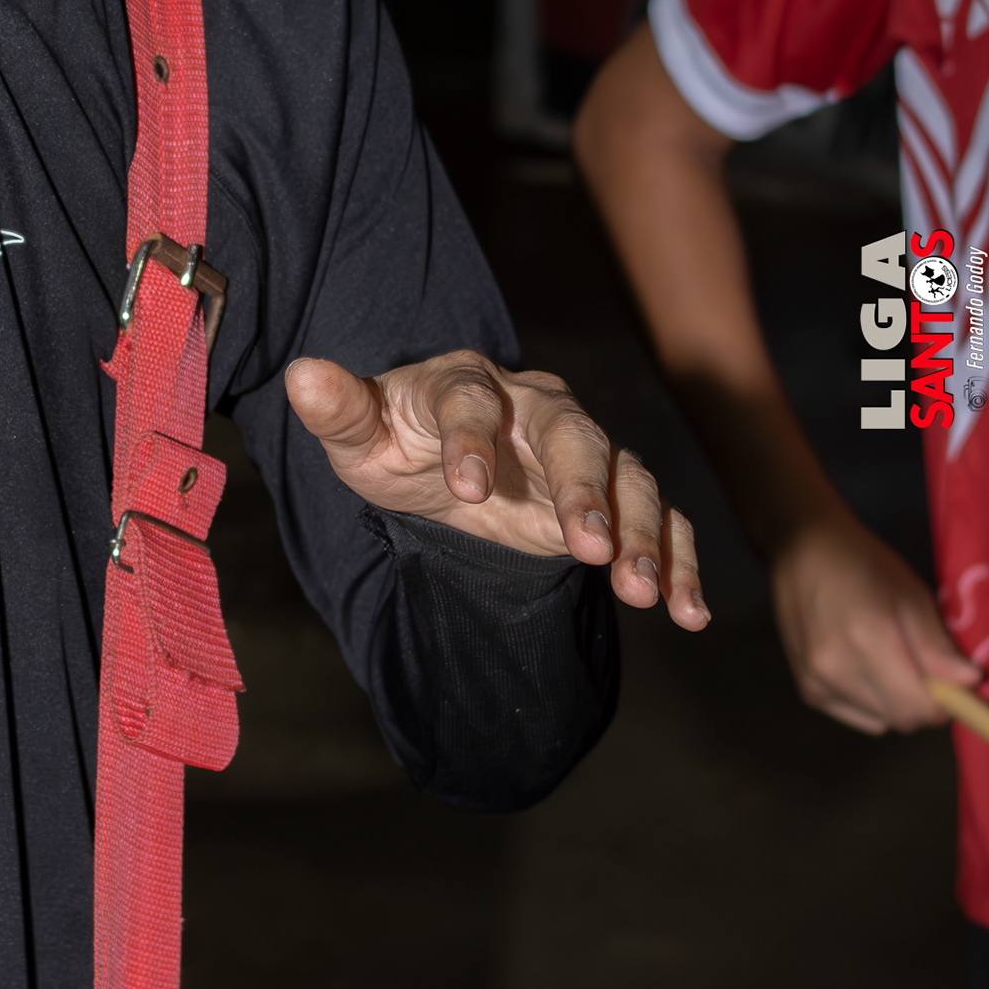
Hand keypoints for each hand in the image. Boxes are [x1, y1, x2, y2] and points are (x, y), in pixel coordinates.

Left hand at [285, 350, 707, 627]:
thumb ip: (337, 411)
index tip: (464, 493)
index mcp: (469, 383)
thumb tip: (301, 375)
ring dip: (643, 535)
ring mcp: (585, 450)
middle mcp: (538, 407)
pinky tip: (687, 613)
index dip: (471, 442)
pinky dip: (679, 562)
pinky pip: (663, 520)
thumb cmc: (398, 443)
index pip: (474, 401)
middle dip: (585, 490)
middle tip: (590, 550)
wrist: (444, 468)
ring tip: (644, 595)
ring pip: (629, 479)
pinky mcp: (615, 496)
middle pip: (573, 435)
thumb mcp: (360, 437)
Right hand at [770, 510, 982, 731]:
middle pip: (901, 719)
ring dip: (895, 702)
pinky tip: (864, 669)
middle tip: (925, 669)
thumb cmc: (861, 564)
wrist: (801, 550)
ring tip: (889, 662)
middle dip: (923, 702)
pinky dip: (870, 703)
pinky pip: (856, 716)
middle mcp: (837, 669)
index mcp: (867, 639)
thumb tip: (968, 681)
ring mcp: (817, 682)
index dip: (945, 701)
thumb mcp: (909, 593)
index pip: (918, 706)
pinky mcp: (807, 689)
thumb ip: (935, 644)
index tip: (953, 681)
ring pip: (880, 720)